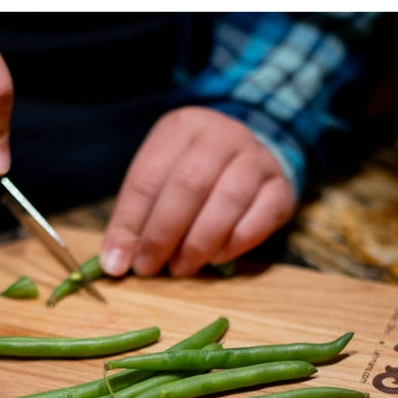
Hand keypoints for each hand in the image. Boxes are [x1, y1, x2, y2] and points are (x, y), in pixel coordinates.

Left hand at [100, 106, 295, 276]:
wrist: (248, 155)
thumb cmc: (194, 173)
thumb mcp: (160, 179)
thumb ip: (137, 216)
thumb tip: (115, 262)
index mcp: (182, 127)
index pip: (147, 178)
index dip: (129, 224)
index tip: (117, 261)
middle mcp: (222, 135)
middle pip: (189, 186)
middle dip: (162, 235)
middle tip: (148, 268)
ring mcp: (257, 158)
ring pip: (227, 201)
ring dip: (198, 244)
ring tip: (181, 269)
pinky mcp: (281, 186)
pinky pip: (261, 217)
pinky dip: (235, 243)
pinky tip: (216, 259)